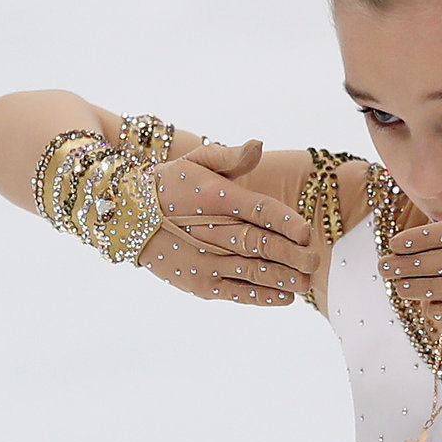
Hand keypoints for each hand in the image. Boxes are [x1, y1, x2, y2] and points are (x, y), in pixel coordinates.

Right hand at [137, 140, 319, 305]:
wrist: (127, 217)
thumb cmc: (170, 185)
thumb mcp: (195, 162)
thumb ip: (230, 158)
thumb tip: (258, 145)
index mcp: (214, 200)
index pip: (257, 211)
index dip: (284, 222)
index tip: (306, 232)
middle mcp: (209, 233)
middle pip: (258, 245)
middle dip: (291, 255)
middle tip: (315, 261)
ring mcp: (204, 262)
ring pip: (251, 272)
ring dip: (282, 279)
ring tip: (305, 282)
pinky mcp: (200, 284)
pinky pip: (236, 293)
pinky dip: (261, 297)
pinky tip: (285, 297)